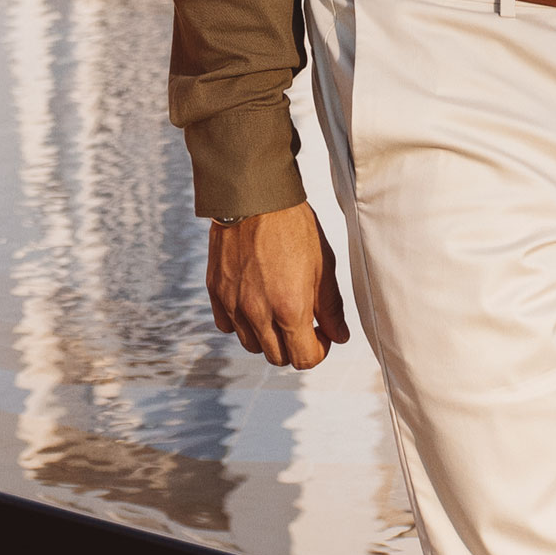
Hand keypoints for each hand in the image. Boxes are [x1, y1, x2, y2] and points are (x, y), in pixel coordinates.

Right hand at [206, 203, 348, 368]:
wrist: (254, 195)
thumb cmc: (293, 226)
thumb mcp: (323, 264)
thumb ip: (331, 306)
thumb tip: (339, 336)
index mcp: (290, 309)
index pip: (304, 359)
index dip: (318, 351)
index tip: (322, 334)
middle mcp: (258, 313)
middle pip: (278, 357)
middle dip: (294, 346)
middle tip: (303, 322)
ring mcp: (233, 304)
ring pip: (252, 345)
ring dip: (268, 337)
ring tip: (278, 310)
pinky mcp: (216, 292)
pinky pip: (227, 325)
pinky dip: (241, 322)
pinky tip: (253, 301)